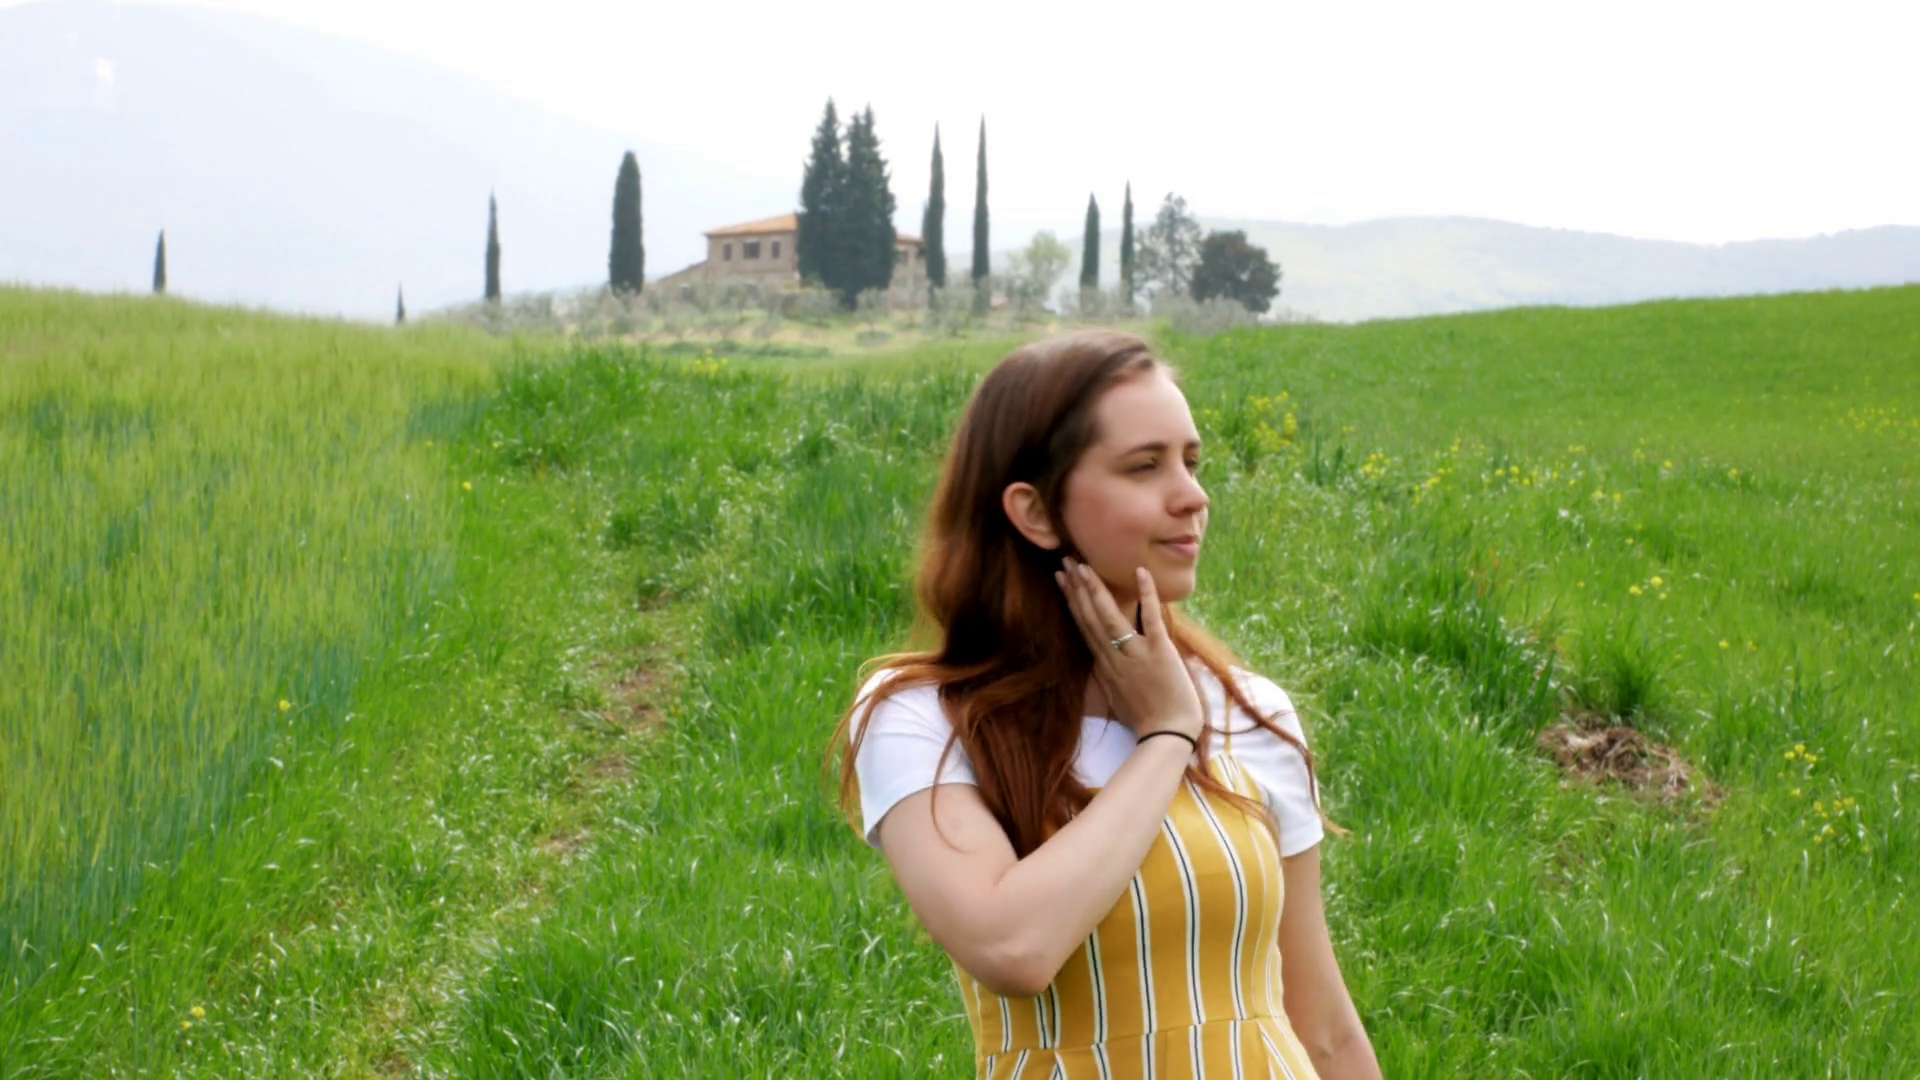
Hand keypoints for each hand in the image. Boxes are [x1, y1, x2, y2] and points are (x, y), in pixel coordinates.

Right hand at [1055, 557, 1203, 740]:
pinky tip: (1140, 571)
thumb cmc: (1145, 719)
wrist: (1167, 733)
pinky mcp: (1159, 651)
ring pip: (1109, 616)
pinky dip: (1147, 594)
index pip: (1083, 626)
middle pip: (1090, 617)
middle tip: (1066, 561)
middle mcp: (1114, 656)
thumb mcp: (1116, 698)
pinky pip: (1151, 617)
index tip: (1062, 579)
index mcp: (1104, 665)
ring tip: (1084, 565)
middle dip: (1076, 587)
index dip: (1071, 601)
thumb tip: (1101, 664)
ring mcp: (1135, 653)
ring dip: (1095, 589)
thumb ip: (1108, 677)